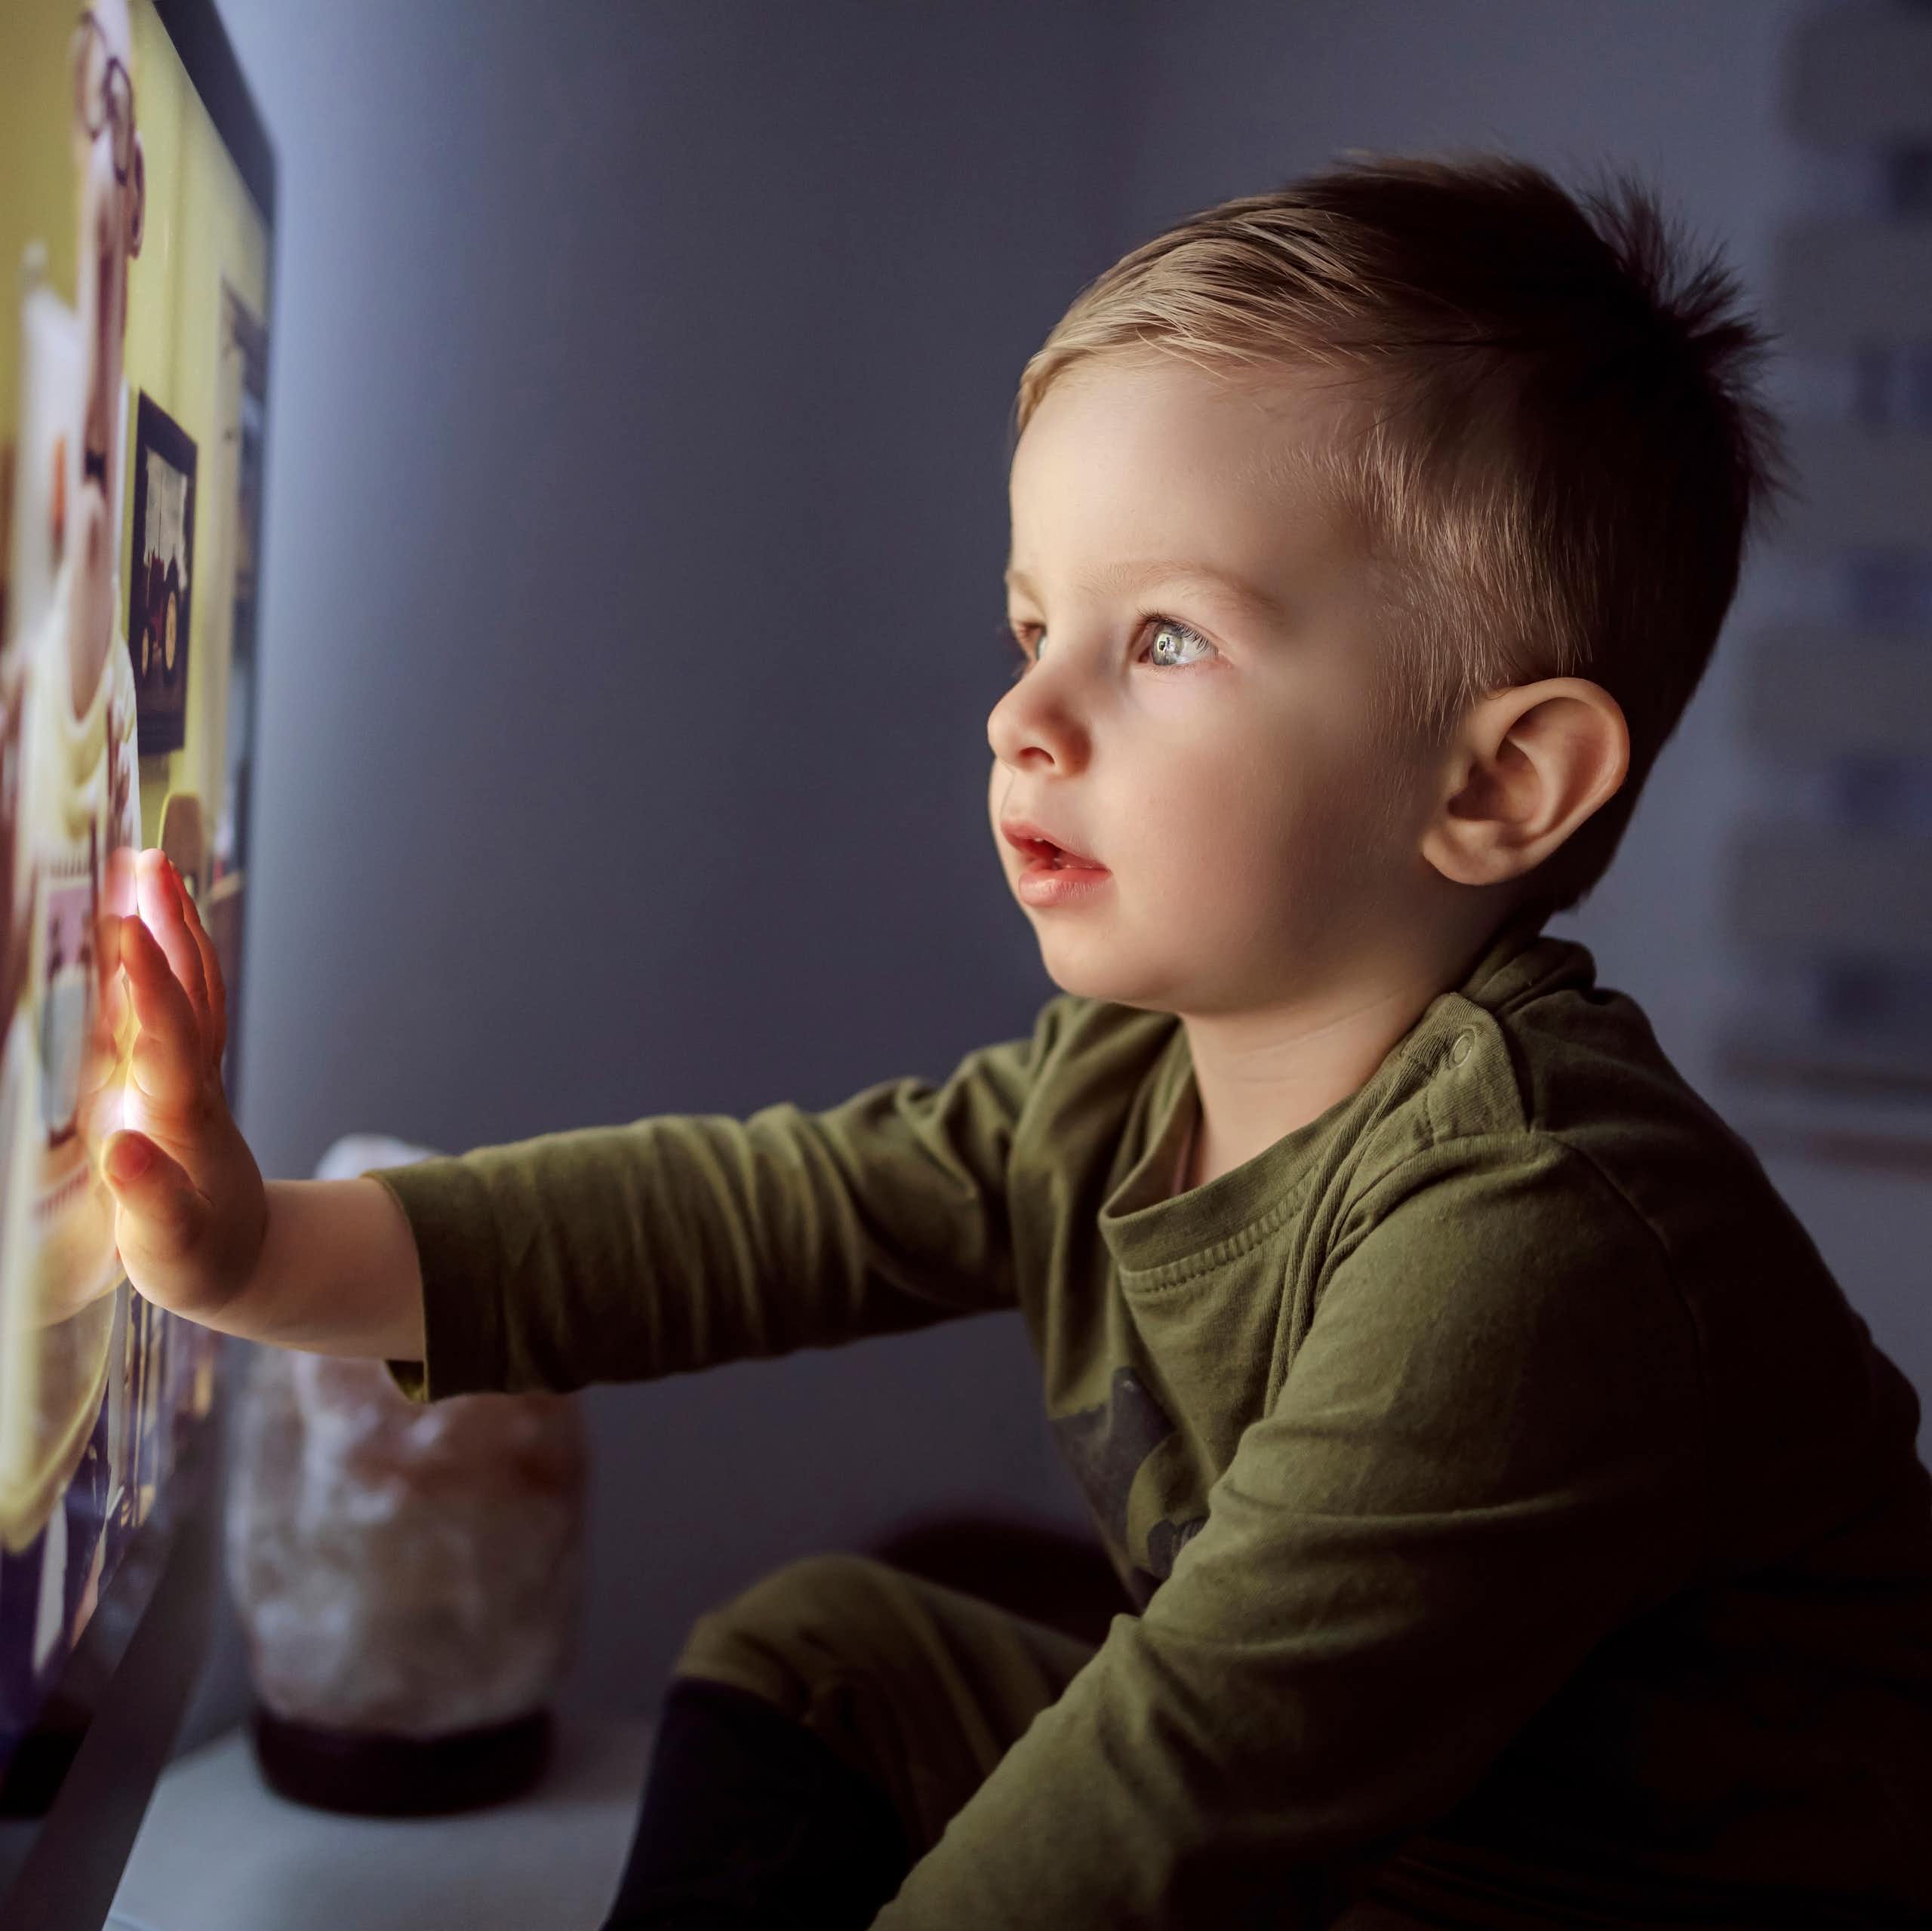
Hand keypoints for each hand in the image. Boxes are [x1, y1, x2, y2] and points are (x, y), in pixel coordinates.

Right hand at [100, 848, 266, 1324]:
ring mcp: (192, 1076)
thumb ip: (149, 1202)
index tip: (125, 926)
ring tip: (151, 865)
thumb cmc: (202, 1260)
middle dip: (168, 929)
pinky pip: (180, 1004)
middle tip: (144, 860)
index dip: (148, 983)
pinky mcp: (182, 1078)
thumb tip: (121, 1147)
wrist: (249, 1263)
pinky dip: (168, 957)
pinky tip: (152, 921)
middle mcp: (192, 1085)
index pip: (168, 1038)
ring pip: (190, 990)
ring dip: (174, 928)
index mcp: (182, 1121)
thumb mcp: (172, 1248)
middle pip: (187, 994)